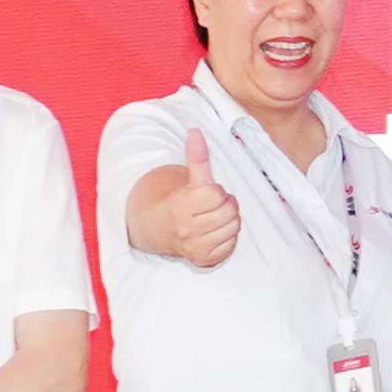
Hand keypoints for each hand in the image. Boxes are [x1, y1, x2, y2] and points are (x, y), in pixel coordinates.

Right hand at [146, 127, 242, 270]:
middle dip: (226, 204)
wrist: (158, 229)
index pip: (216, 194)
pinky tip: (215, 232)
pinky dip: (228, 237)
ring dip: (229, 220)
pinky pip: (232, 245)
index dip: (216, 191)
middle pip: (229, 212)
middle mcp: (186, 229)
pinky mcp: (203, 260)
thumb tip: (196, 131)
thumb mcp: (187, 180)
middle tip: (214, 205)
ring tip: (215, 218)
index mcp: (181, 206)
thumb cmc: (179, 201)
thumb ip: (196, 158)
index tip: (207, 193)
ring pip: (234, 228)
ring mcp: (195, 247)